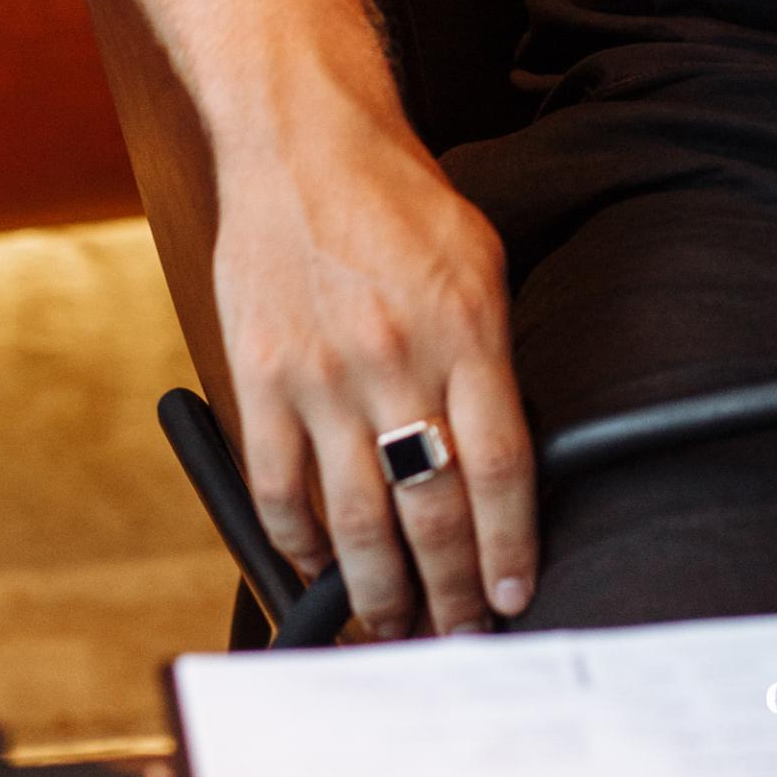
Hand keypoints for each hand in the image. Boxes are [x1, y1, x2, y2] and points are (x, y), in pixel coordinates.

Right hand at [212, 88, 536, 638]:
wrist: (305, 144)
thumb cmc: (399, 199)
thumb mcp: (481, 262)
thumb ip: (493, 355)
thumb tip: (505, 451)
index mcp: (464, 328)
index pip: (499, 464)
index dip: (509, 543)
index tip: (514, 592)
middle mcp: (396, 358)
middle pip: (431, 508)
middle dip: (451, 589)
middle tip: (460, 632)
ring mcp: (323, 374)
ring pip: (356, 519)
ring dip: (378, 588)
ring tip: (395, 622)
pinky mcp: (261, 378)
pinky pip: (280, 489)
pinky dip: (299, 543)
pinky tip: (319, 566)